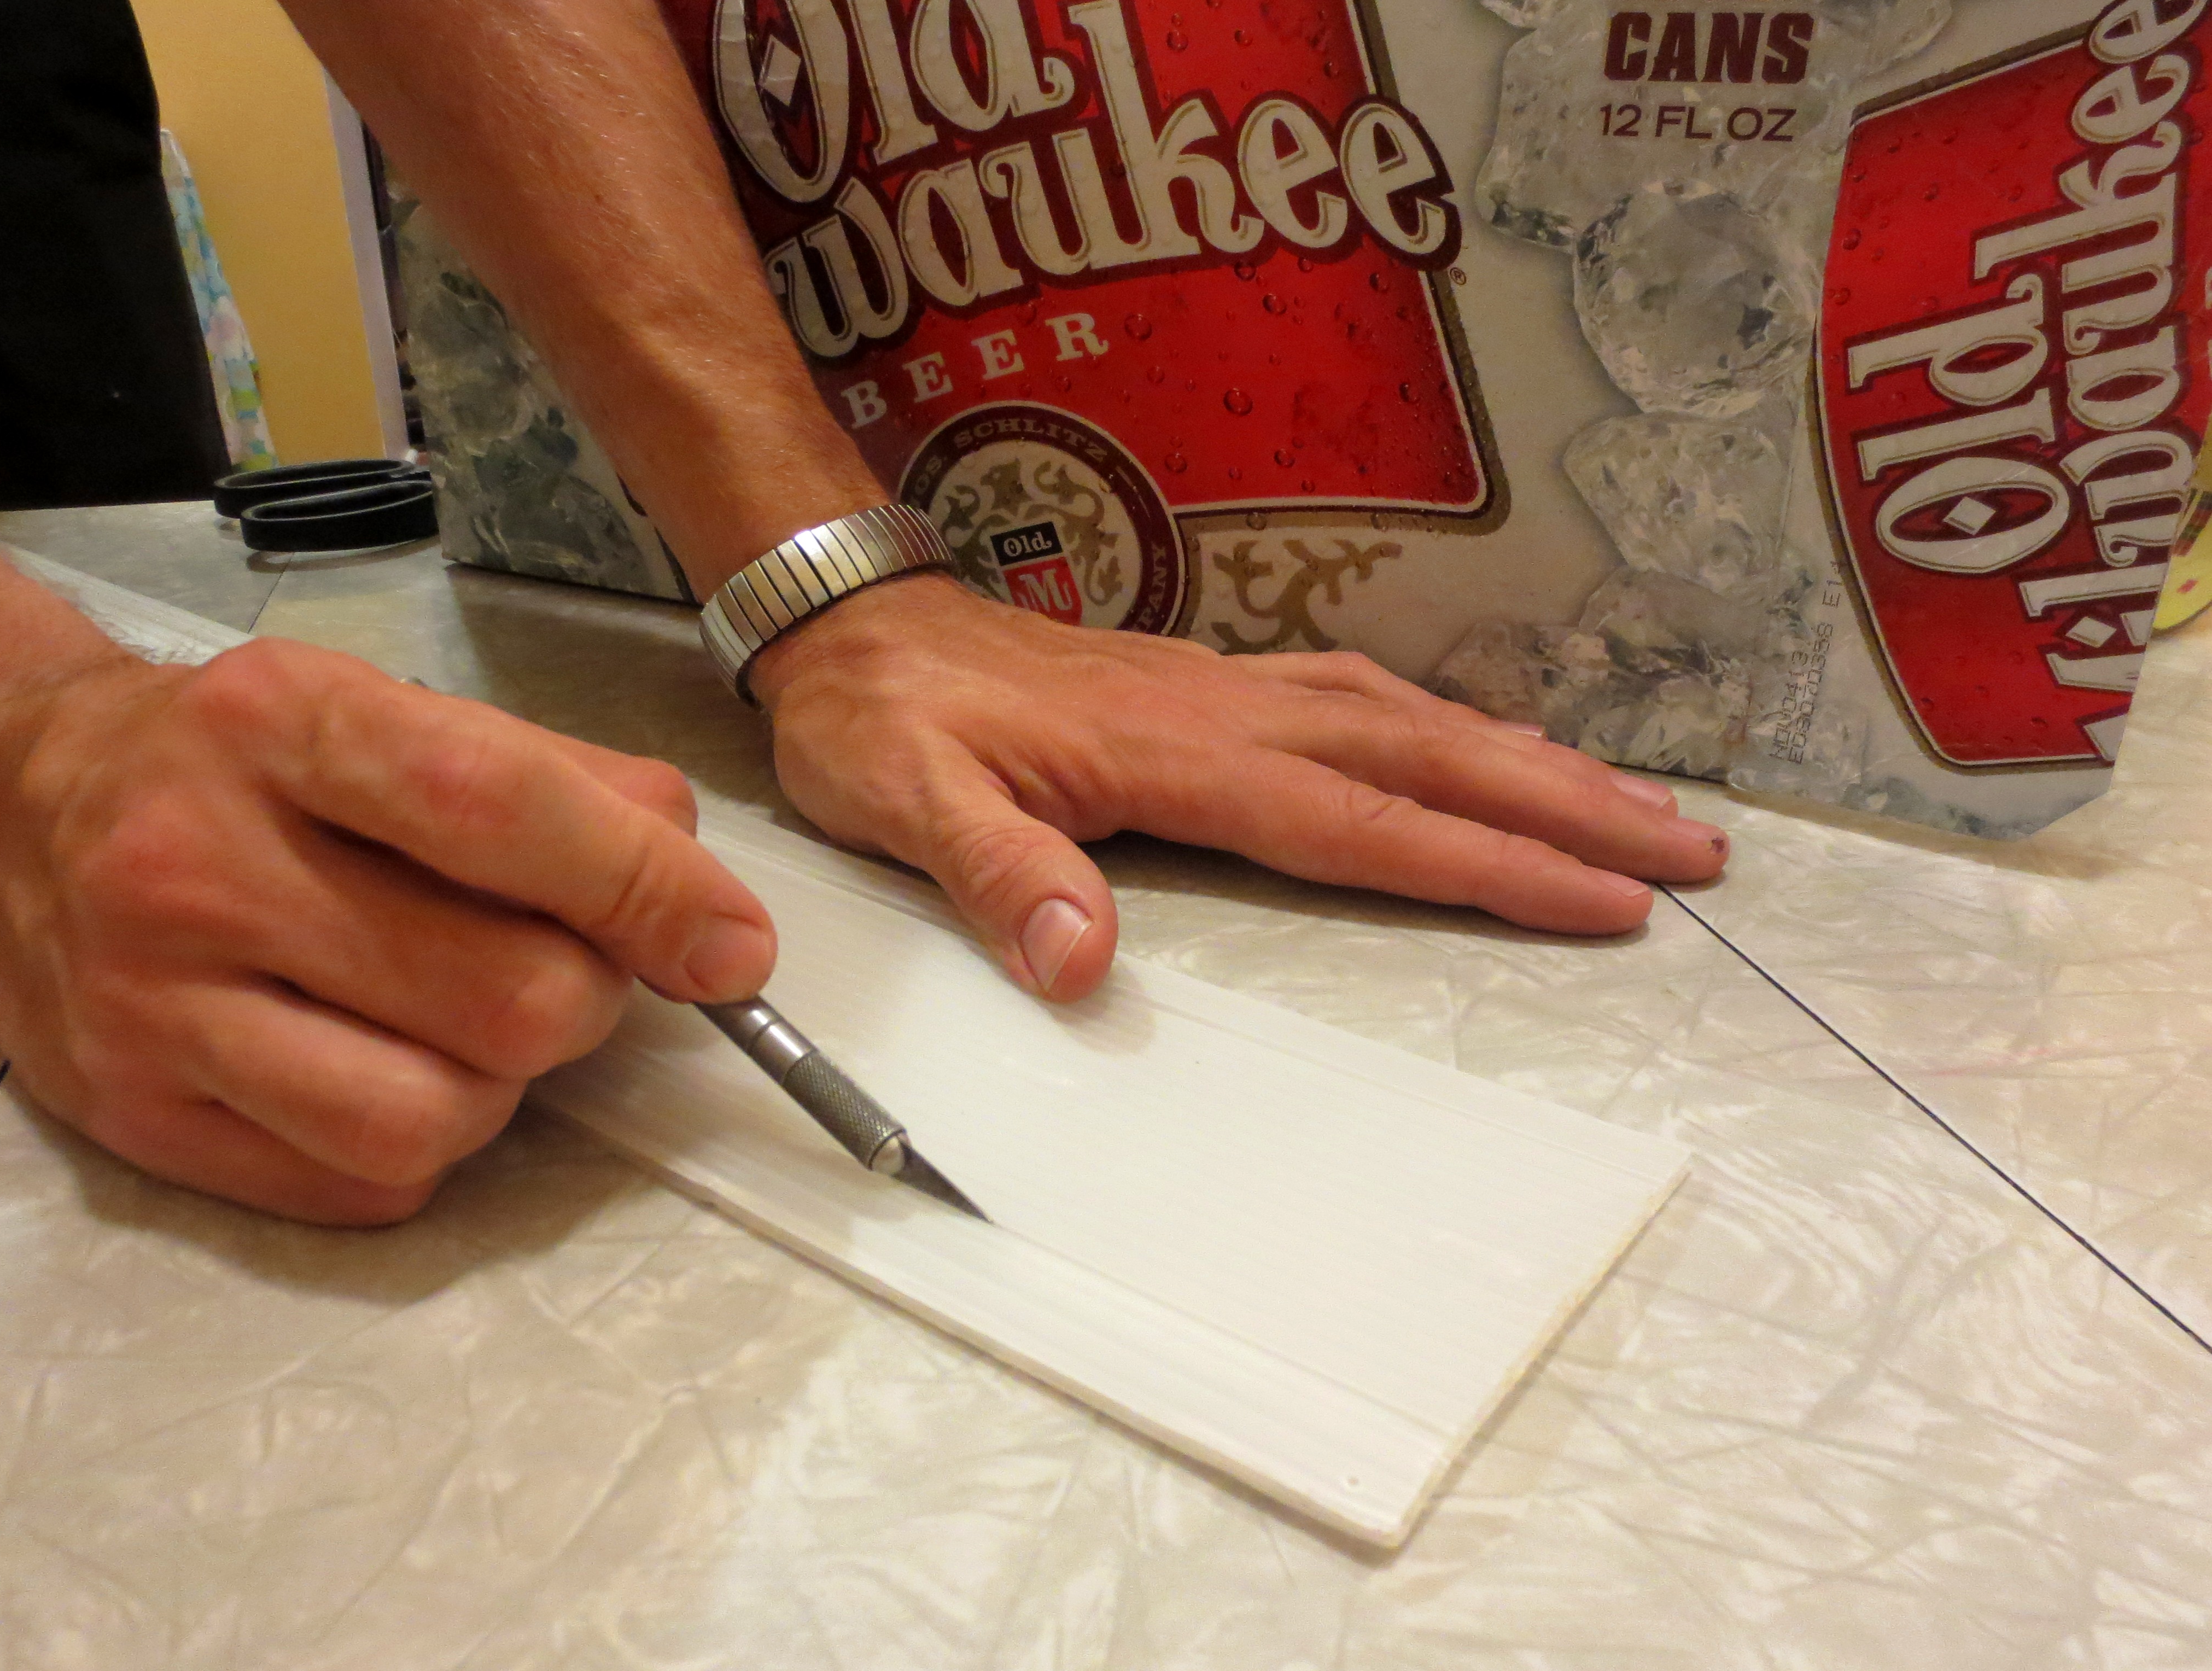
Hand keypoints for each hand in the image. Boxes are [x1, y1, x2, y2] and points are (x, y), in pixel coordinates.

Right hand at [0, 637, 773, 1224]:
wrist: (9, 807)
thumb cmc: (238, 763)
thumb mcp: (381, 707)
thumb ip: (558, 779)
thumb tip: (699, 891)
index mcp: (282, 725)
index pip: (499, 809)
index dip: (646, 888)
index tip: (732, 947)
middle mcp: (199, 864)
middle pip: (502, 996)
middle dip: (584, 999)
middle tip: (564, 967)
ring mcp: (154, 1006)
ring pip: (437, 1116)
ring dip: (503, 1087)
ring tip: (465, 1026)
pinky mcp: (137, 1120)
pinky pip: (362, 1186)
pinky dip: (422, 1147)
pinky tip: (387, 1069)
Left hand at [751, 576, 1726, 1002]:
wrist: (852, 620)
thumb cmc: (879, 720)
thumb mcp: (903, 803)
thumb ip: (997, 874)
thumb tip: (1086, 962)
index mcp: (1177, 752)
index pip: (1361, 819)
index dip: (1485, 862)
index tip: (1601, 900)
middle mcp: (1230, 708)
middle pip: (1430, 755)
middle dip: (1566, 808)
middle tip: (1690, 855)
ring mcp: (1230, 688)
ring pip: (1415, 719)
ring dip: (1532, 764)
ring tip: (1638, 810)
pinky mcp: (1216, 686)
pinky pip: (1370, 702)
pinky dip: (1454, 730)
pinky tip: (1490, 752)